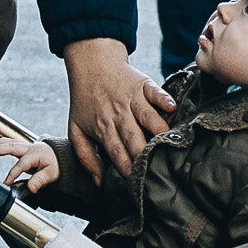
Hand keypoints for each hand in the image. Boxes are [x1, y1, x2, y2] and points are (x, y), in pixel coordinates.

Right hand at [0, 127, 59, 193]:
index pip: (21, 165)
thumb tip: (31, 188)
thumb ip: (39, 181)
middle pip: (12, 147)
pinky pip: (12, 142)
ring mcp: (27, 146)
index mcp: (35, 154)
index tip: (6, 183)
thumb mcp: (51, 174)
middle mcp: (30, 148)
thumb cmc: (57, 165)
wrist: (62, 157)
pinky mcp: (25, 147)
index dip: (12, 174)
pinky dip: (3, 141)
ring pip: (11, 142)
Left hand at [58, 37, 172, 183]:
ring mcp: (132, 99)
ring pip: (147, 117)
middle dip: (143, 154)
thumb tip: (99, 183)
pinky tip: (171, 108)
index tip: (136, 182)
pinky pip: (155, 92)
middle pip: (133, 138)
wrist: (92, 63)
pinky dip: (163, 99)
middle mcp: (119, 115)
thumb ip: (86, 157)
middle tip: (154, 168)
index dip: (126, 167)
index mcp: (103, 128)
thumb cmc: (85, 100)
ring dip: (158, 130)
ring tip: (168, 143)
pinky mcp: (143, 85)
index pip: (116, 152)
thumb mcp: (76, 129)